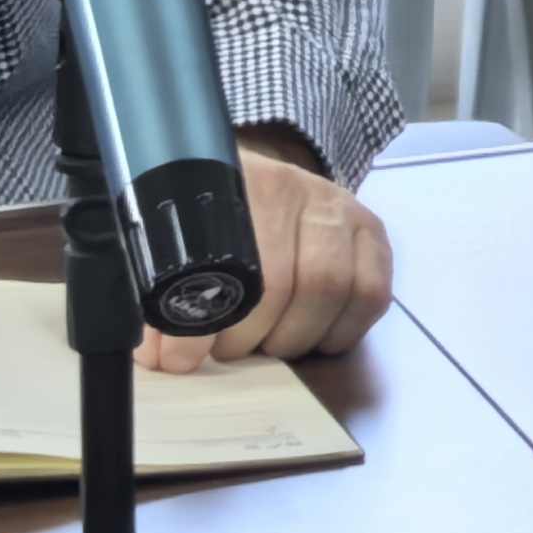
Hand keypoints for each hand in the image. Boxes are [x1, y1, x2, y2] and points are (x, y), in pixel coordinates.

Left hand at [143, 131, 394, 372]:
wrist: (257, 174)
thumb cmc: (210, 216)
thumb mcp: (174, 239)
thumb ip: (160, 293)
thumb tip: (161, 356)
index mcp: (234, 188)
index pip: (222, 267)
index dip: (201, 326)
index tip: (179, 358)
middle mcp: (293, 190)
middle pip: (280, 285)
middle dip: (248, 339)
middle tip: (227, 351)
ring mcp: (340, 208)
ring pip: (332, 291)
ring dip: (295, 338)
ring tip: (269, 343)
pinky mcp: (371, 230)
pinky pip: (372, 293)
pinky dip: (344, 329)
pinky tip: (314, 335)